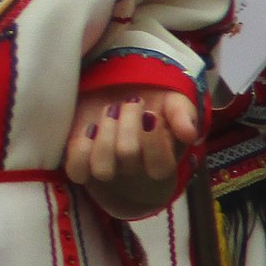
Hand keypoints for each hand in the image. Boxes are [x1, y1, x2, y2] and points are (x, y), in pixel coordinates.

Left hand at [62, 86, 200, 218]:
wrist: (115, 94)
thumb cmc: (149, 101)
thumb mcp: (172, 102)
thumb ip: (183, 114)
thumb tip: (189, 133)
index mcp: (160, 162)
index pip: (160, 167)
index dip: (154, 141)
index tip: (150, 113)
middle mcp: (132, 170)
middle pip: (128, 156)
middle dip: (128, 122)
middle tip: (130, 101)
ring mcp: (105, 168)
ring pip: (102, 169)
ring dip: (104, 136)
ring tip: (110, 111)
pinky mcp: (81, 162)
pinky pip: (77, 171)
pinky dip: (80, 150)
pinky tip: (89, 128)